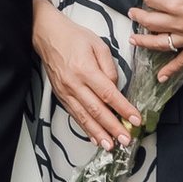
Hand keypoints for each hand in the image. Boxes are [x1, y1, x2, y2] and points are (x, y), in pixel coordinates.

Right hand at [32, 0, 134, 149]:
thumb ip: (109, 68)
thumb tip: (116, 88)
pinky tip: (94, 137)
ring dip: (99, 133)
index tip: (135, 119)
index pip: (109, 94)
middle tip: (126, 140)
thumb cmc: (73, 37)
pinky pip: (74, 115)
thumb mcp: (98, 45)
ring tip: (110, 146)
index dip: (123, 109)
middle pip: (97, 110)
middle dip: (113, 127)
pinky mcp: (61, 96)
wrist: (47, 35)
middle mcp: (74, 84)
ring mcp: (66, 92)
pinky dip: (85, 128)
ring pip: (84, 117)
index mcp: (85, 69)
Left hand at [128, 0, 182, 73]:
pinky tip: (160, 77)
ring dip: (144, 42)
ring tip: (133, 39)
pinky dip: (170, 70)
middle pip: (150, 22)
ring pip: (160, 43)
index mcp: (175, 3)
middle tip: (132, 12)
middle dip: (138, 16)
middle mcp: (180, 23)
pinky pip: (182, 61)